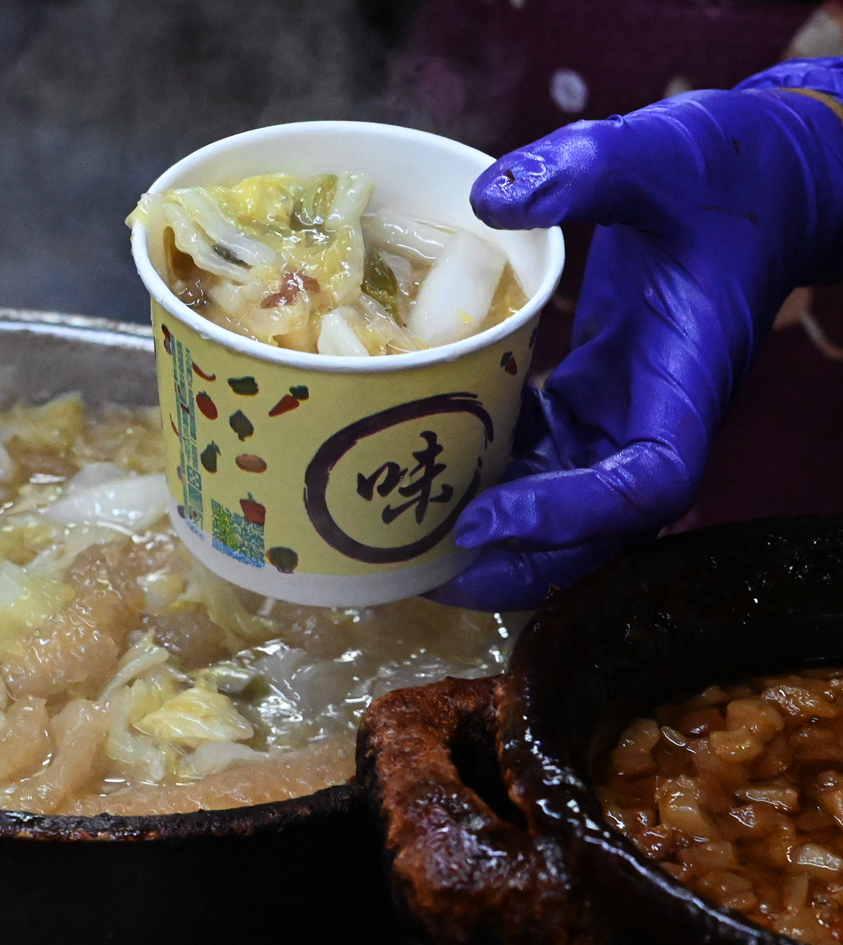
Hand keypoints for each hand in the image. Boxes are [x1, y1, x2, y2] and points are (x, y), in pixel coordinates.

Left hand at [432, 59, 842, 610]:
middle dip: (512, 562)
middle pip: (592, 532)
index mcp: (686, 382)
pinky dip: (482, 473)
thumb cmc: (730, 169)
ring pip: (558, 507)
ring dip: (488, 536)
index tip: (483, 519)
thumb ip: (585, 169)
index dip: (566, 518)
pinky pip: (535, 458)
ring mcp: (620, 414)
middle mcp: (653, 417)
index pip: (643, 487)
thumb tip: (489, 198)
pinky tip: (414, 465)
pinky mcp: (592, 397)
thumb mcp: (660, 152)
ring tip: (398, 540)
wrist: (768, 178)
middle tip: (415, 569)